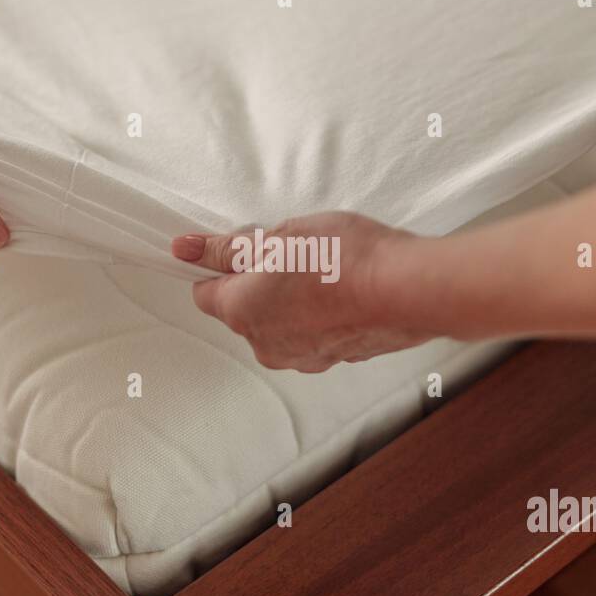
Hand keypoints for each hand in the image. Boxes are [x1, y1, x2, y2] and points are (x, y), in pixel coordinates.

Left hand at [172, 211, 431, 371]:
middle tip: (290, 249)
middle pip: (245, 309)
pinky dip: (321, 314)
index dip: (217, 265)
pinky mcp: (335, 359)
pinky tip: (343, 288)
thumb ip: (230, 248)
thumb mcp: (279, 237)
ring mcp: (302, 356)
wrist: (406, 290)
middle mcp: (265, 344)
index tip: (237, 247)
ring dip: (292, 298)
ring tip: (323, 267)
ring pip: (281, 322)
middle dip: (259, 281)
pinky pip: (314, 333)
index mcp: (241, 313)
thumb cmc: (342, 260)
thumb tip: (189, 249)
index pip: (205, 292)